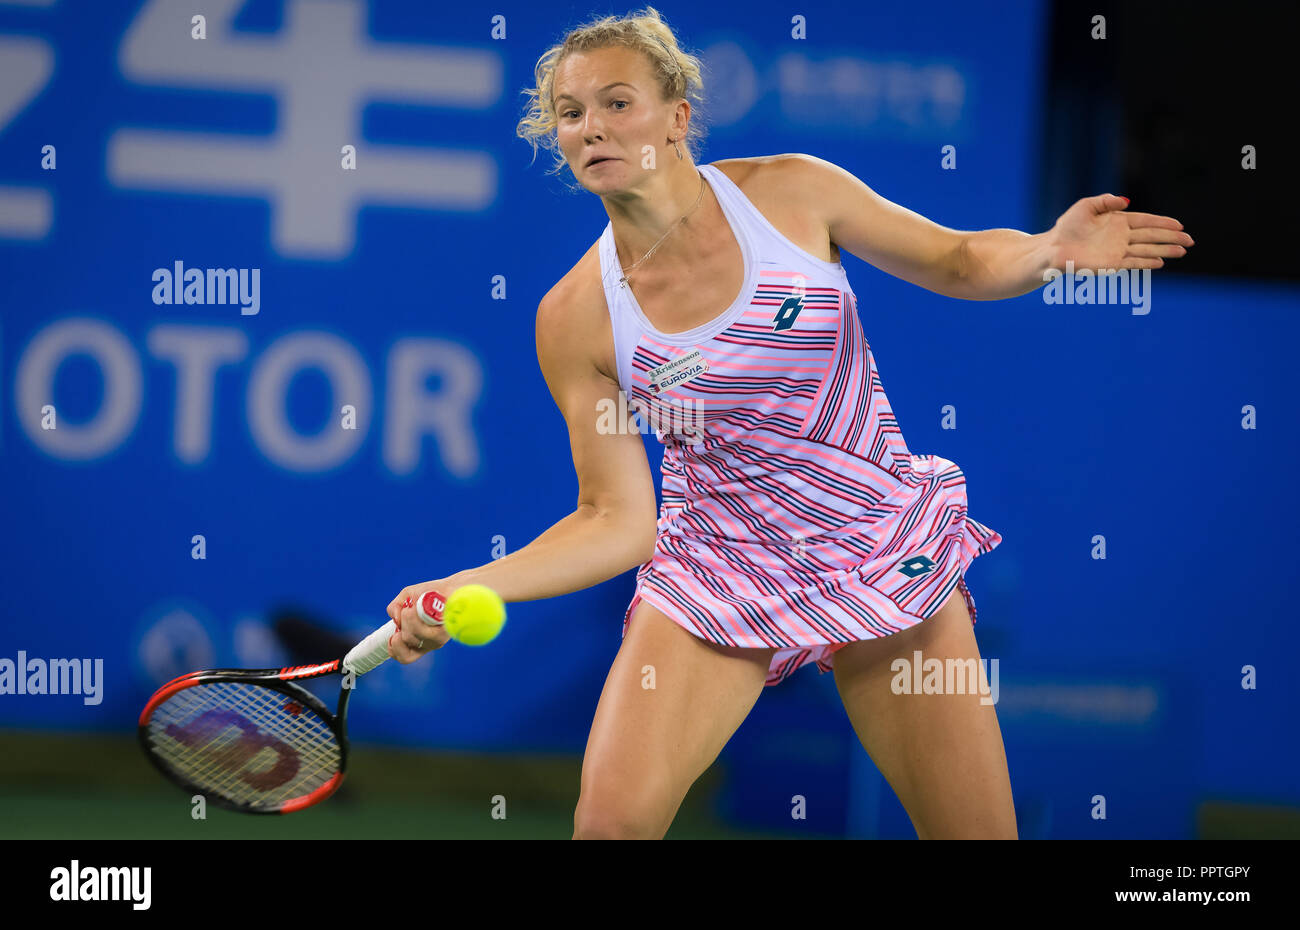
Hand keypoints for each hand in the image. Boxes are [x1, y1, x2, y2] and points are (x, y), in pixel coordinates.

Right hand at [384, 575, 469, 663]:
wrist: (450, 586)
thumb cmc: (428, 593)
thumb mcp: (406, 597)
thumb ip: (394, 608)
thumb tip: (396, 620)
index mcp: (418, 640)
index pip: (404, 657)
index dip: (394, 649)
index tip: (393, 634)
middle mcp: (428, 643)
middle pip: (406, 643)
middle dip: (401, 625)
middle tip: (406, 612)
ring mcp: (437, 639)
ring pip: (413, 637)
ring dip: (407, 620)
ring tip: (412, 608)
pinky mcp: (445, 632)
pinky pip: (425, 632)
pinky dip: (416, 618)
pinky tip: (419, 608)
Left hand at [1049, 194, 1193, 271]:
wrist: (1053, 247)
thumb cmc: (1067, 226)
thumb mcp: (1087, 206)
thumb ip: (1107, 201)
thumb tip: (1127, 201)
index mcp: (1118, 221)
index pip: (1146, 221)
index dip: (1163, 223)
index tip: (1180, 225)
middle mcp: (1121, 236)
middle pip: (1152, 236)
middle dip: (1171, 238)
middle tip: (1190, 241)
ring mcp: (1117, 251)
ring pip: (1147, 250)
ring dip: (1165, 251)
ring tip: (1182, 252)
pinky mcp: (1111, 264)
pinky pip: (1133, 263)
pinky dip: (1147, 263)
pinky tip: (1161, 263)